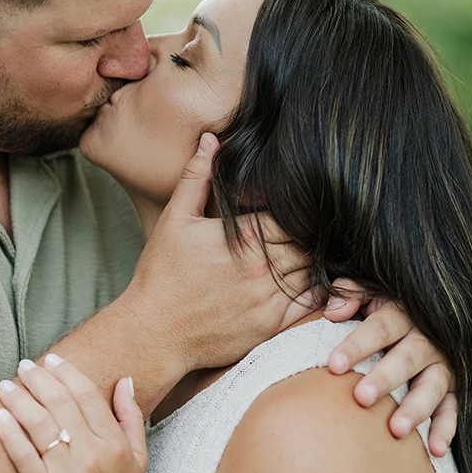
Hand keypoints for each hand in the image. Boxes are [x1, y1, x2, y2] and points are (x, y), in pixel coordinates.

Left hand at [0, 354, 147, 472]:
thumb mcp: (136, 462)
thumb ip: (131, 419)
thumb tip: (124, 380)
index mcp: (115, 446)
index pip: (88, 396)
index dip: (68, 373)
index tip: (52, 360)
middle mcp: (93, 457)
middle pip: (61, 404)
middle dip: (39, 379)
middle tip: (23, 366)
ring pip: (40, 425)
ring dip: (20, 399)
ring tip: (6, 385)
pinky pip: (23, 455)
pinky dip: (10, 433)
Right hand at [125, 133, 322, 370]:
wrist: (153, 332)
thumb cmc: (161, 276)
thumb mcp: (174, 221)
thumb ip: (197, 178)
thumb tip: (212, 140)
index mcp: (244, 238)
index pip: (295, 216)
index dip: (300, 210)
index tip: (296, 209)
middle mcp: (263, 268)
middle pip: (310, 242)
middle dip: (309, 236)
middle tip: (307, 230)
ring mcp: (269, 299)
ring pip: (315, 271)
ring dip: (314, 261)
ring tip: (307, 253)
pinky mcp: (271, 325)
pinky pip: (312, 303)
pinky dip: (318, 290)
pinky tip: (306, 281)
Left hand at [321, 286, 456, 456]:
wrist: (413, 321)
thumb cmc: (375, 311)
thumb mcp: (366, 295)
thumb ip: (350, 295)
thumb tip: (334, 310)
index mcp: (401, 314)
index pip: (379, 327)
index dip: (357, 345)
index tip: (333, 365)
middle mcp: (426, 339)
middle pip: (407, 358)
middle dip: (385, 378)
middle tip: (361, 398)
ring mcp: (441, 365)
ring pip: (433, 386)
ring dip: (415, 408)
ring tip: (395, 429)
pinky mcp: (451, 388)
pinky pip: (452, 409)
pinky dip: (445, 429)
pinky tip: (435, 450)